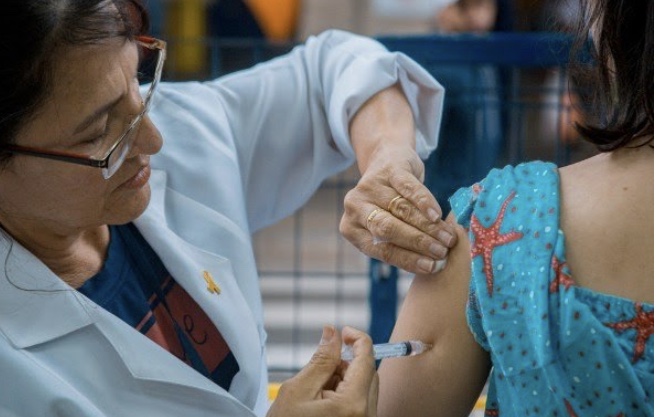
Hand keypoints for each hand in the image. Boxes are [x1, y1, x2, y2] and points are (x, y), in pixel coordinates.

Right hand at [267, 326, 377, 416]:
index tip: (342, 331)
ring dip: (345, 379)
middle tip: (321, 366)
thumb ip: (320, 359)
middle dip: (347, 362)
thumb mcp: (297, 390)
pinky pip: (360, 404)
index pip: (367, 359)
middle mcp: (366, 416)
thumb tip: (333, 332)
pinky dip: (344, 394)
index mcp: (353, 405)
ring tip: (317, 390)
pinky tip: (322, 402)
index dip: (358, 338)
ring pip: (365, 388)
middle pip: (369, 373)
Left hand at [340, 144, 456, 273]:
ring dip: (428, 227)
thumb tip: (433, 265)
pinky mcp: (388, 169)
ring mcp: (369, 186)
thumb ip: (401, 245)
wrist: (387, 161)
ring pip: (402, 210)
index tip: (432, 267)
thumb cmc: (389, 206)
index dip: (409, 259)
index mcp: (351, 228)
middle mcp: (354, 207)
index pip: (382, 250)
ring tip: (448, 238)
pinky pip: (409, 188)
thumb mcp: (386, 227)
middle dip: (418, 243)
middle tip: (442, 252)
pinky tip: (438, 215)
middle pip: (388, 230)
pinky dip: (425, 203)